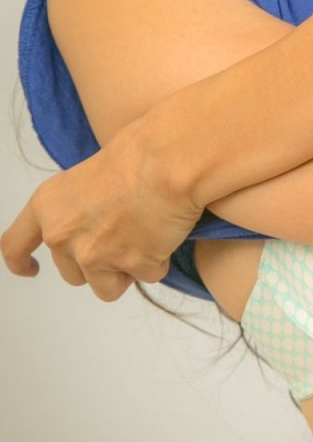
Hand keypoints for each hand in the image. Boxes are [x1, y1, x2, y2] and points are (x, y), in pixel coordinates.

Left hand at [1, 116, 203, 302]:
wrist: (169, 160)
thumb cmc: (137, 155)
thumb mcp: (85, 178)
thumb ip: (75, 209)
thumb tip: (90, 227)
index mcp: (47, 206)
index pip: (14, 247)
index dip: (21, 263)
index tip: (31, 269)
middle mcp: (62, 234)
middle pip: (72, 273)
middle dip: (98, 264)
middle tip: (123, 236)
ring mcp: (94, 254)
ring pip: (107, 286)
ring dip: (126, 270)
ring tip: (145, 237)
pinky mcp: (129, 266)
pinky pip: (146, 276)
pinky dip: (157, 262)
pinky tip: (164, 234)